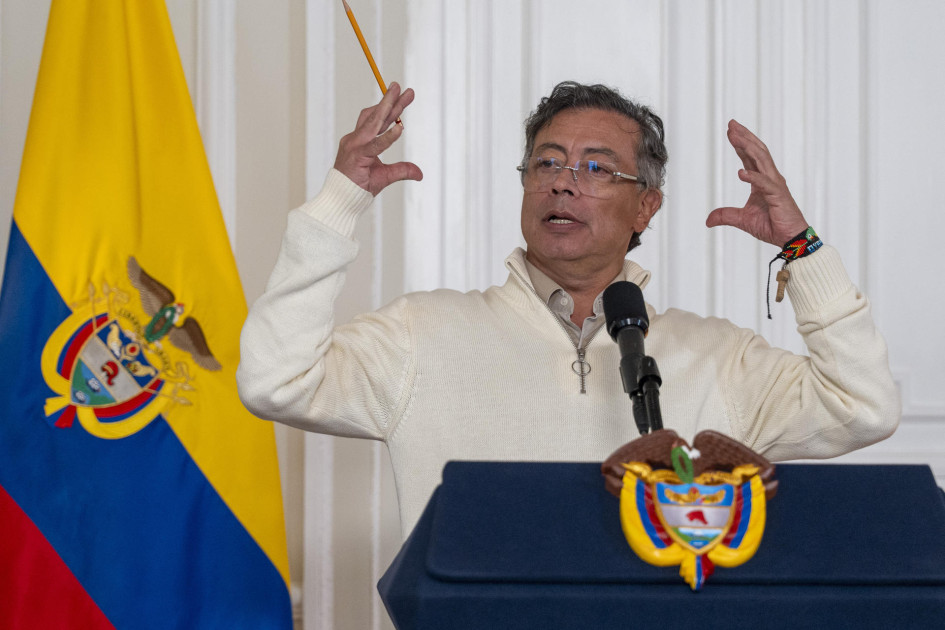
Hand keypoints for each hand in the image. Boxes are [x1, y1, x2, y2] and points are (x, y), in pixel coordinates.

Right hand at [333, 83, 422, 195]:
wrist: (342, 200)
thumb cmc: (359, 186)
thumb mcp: (385, 176)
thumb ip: (401, 170)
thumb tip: (420, 174)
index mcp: (360, 140)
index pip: (376, 119)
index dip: (389, 107)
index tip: (402, 95)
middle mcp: (355, 138)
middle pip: (376, 115)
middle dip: (391, 101)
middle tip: (406, 89)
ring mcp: (354, 145)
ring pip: (374, 123)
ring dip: (388, 107)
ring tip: (400, 94)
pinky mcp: (356, 155)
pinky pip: (375, 144)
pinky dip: (388, 137)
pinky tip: (400, 128)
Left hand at [705, 120, 807, 246]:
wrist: (790, 238)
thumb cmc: (772, 225)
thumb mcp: (742, 220)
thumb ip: (726, 216)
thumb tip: (708, 220)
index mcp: (762, 181)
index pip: (750, 158)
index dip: (740, 144)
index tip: (730, 131)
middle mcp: (770, 178)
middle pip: (757, 152)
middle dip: (744, 137)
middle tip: (731, 124)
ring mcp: (775, 185)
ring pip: (761, 160)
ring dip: (747, 147)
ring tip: (734, 136)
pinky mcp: (778, 196)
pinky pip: (765, 184)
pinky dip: (753, 177)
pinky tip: (741, 172)